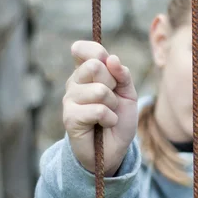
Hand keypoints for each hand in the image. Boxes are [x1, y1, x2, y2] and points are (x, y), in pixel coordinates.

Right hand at [63, 40, 138, 175]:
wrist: (114, 149)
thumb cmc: (119, 118)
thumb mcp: (128, 93)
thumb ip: (123, 74)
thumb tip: (112, 58)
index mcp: (85, 72)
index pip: (83, 49)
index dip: (97, 53)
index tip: (108, 65)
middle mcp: (74, 83)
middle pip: (95, 66)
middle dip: (113, 84)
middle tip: (112, 99)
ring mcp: (69, 100)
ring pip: (100, 90)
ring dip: (113, 105)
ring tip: (109, 114)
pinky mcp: (70, 118)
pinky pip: (98, 110)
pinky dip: (110, 119)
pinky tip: (105, 124)